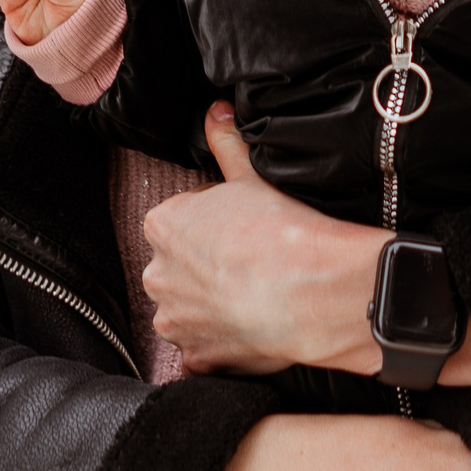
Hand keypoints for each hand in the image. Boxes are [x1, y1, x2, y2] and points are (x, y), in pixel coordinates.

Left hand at [143, 104, 470, 382]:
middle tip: (250, 263)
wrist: (312, 291)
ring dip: (210, 308)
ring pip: (186, 311)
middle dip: (205, 268)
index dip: (214, 224)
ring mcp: (176, 321)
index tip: (242, 229)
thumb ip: (227, 145)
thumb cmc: (283, 231)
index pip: (179, 221)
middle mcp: (158, 275)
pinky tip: (250, 332)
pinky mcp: (199, 357)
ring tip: (254, 298)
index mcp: (164, 226)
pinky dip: (220, 346)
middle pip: (177, 268)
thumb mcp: (252, 176)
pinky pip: (201, 353)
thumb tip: (217, 112)